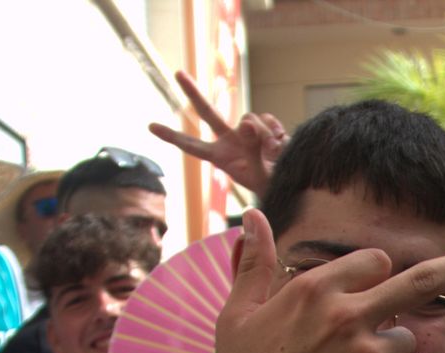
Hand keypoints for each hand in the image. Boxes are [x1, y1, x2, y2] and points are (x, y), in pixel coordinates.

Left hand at [149, 72, 285, 197]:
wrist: (294, 184)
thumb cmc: (271, 186)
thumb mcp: (258, 174)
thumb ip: (251, 149)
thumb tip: (248, 121)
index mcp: (221, 157)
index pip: (192, 146)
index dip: (172, 136)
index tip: (151, 126)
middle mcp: (230, 140)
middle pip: (208, 113)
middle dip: (193, 93)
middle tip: (177, 73)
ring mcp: (247, 132)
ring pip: (249, 117)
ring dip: (264, 135)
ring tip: (274, 154)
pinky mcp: (265, 126)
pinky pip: (266, 118)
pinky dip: (275, 131)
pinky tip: (281, 144)